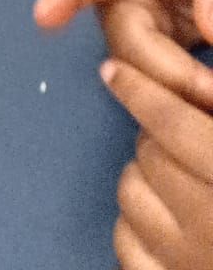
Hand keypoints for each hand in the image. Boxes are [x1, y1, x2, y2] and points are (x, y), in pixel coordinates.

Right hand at [35, 0, 212, 109]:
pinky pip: (163, 82)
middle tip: (211, 91)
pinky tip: (206, 99)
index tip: (43, 15)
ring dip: (176, 91)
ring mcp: (141, 27)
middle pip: (125, 41)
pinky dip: (185, 95)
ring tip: (212, 98)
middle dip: (163, 72)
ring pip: (141, 70)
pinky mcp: (162, 53)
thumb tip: (210, 28)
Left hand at [102, 58, 212, 268]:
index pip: (174, 124)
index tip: (114, 69)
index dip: (140, 89)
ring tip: (180, 180)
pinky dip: (138, 227)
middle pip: (150, 153)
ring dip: (146, 178)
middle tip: (180, 136)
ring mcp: (188, 264)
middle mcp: (212, 223)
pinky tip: (169, 223)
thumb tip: (206, 66)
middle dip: (157, 135)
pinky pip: (125, 243)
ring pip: (131, 193)